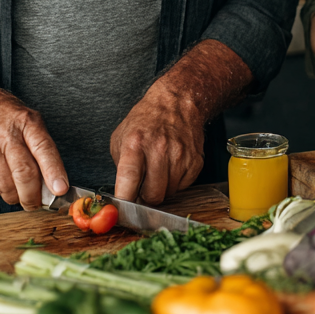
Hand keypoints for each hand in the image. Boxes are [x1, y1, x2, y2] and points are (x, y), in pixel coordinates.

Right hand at [0, 86, 67, 209]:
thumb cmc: (1, 112)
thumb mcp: (28, 118)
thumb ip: (40, 145)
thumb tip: (53, 178)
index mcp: (28, 123)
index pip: (44, 150)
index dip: (54, 172)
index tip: (61, 190)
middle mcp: (8, 137)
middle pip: (24, 174)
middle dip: (33, 197)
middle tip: (37, 204)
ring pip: (6, 186)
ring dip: (15, 197)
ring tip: (19, 194)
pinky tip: (2, 184)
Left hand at [110, 85, 204, 204]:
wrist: (176, 103)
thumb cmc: (146, 121)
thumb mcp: (121, 137)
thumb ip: (119, 167)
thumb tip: (122, 194)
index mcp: (135, 143)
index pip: (129, 180)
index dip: (124, 200)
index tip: (120, 210)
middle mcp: (159, 149)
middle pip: (152, 195)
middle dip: (145, 198)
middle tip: (141, 188)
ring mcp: (180, 156)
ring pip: (168, 194)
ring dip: (161, 189)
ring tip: (157, 171)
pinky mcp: (195, 162)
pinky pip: (183, 187)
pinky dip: (175, 182)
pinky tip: (170, 166)